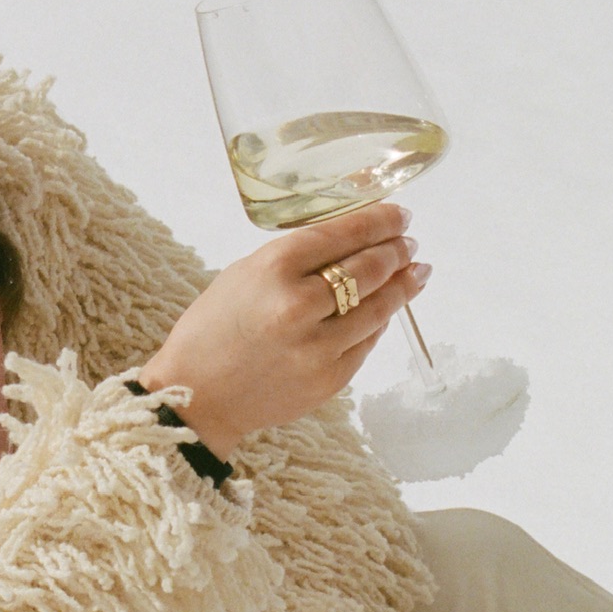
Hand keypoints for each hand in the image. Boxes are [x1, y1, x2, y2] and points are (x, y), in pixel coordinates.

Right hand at [137, 200, 428, 459]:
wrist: (196, 397)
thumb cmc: (211, 330)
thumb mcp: (243, 275)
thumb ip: (295, 258)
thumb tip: (349, 243)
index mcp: (272, 270)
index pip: (341, 235)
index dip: (377, 221)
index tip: (398, 214)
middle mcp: (299, 306)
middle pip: (368, 268)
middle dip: (396, 250)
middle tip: (408, 242)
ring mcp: (318, 347)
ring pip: (379, 307)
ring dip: (402, 285)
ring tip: (416, 270)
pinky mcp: (330, 379)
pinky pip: (366, 342)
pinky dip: (380, 321)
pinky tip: (387, 308)